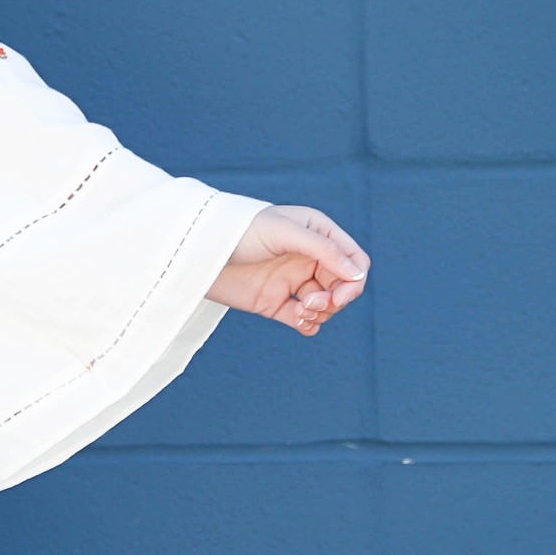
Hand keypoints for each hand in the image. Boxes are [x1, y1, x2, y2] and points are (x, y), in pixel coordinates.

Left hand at [206, 204, 368, 334]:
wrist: (198, 250)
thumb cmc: (240, 229)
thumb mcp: (284, 232)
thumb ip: (323, 250)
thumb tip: (357, 274)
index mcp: (316, 234)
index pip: (353, 260)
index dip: (354, 280)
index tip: (339, 295)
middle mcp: (308, 257)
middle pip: (342, 286)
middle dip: (335, 299)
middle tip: (311, 303)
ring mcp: (292, 281)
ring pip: (326, 305)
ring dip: (321, 312)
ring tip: (300, 310)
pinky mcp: (275, 302)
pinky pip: (304, 320)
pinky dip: (309, 325)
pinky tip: (300, 322)